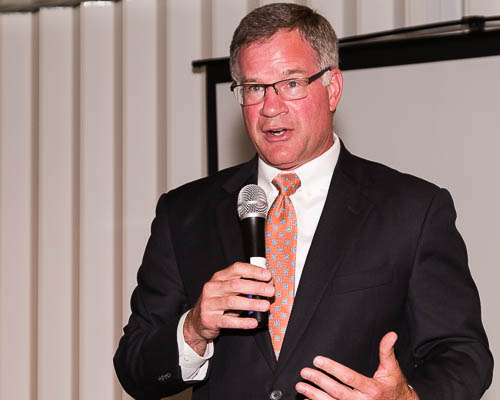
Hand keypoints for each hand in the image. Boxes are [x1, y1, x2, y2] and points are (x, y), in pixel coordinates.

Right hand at [184, 262, 273, 354]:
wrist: (197, 321)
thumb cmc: (219, 303)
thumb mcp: (230, 291)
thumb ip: (247, 286)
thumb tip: (269, 283)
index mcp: (219, 277)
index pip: (237, 269)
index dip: (253, 271)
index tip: (267, 275)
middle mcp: (212, 288)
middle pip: (236, 285)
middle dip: (256, 287)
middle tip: (270, 291)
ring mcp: (209, 304)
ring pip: (232, 302)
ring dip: (251, 304)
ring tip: (265, 306)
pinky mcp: (209, 319)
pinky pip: (228, 321)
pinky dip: (242, 322)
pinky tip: (253, 322)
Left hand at [296, 332, 418, 399]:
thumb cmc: (393, 388)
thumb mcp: (392, 370)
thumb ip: (387, 351)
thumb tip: (391, 334)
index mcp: (372, 389)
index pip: (349, 377)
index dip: (332, 368)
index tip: (317, 360)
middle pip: (337, 392)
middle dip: (319, 381)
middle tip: (305, 372)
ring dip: (313, 395)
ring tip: (300, 386)